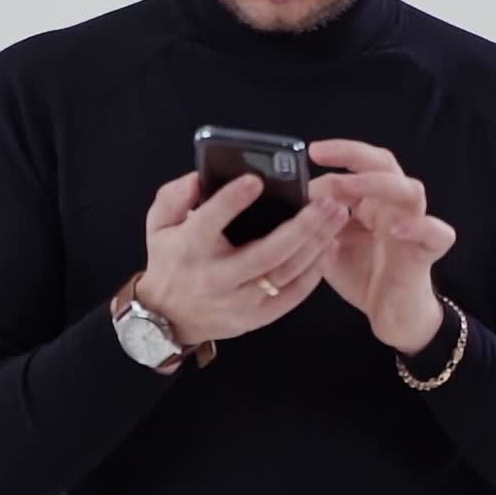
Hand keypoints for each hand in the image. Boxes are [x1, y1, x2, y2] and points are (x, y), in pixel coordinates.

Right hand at [136, 170, 352, 347]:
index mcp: (190, 247)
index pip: (210, 221)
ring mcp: (240, 301)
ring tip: (337, 216)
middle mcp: (217, 277)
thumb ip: (175, 195)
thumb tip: (201, 177)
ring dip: (316, 244)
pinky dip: (314, 273)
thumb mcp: (158, 224)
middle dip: (301, 226)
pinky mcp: (257, 317)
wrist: (169, 317)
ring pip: (285, 273)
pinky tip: (329, 247)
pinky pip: (292, 295)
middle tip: (325, 200)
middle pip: (265, 253)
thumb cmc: (170, 260)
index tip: (256, 179)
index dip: (232, 200)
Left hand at [306, 139, 455, 353]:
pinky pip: (436, 233)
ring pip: (411, 190)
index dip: (337, 154)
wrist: (391, 315)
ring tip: (348, 188)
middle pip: (385, 164)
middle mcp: (394, 206)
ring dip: (379, 184)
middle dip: (353, 154)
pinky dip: (419, 227)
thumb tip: (295, 198)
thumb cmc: (362, 275)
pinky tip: (394, 231)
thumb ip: (316, 223)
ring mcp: (414, 226)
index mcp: (371, 201)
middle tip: (319, 155)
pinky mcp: (427, 252)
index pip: (360, 163)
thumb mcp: (329, 246)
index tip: (309, 153)